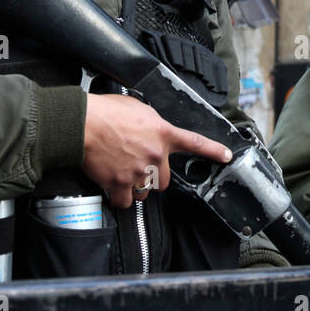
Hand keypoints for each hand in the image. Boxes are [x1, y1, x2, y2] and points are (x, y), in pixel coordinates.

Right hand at [83, 93, 232, 207]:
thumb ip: (152, 124)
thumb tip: (153, 132)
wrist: (83, 124)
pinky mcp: (120, 184)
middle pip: (164, 180)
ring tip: (121, 174)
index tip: (227, 156)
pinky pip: (125, 202)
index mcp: (163, 133)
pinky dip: (118, 198)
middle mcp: (155, 155)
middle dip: (152, 177)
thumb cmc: (106, 112)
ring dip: (136, 188)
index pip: (195, 143)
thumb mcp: (138, 109)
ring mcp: (139, 171)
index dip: (214, 151)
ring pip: (145, 193)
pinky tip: (112, 188)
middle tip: (138, 168)